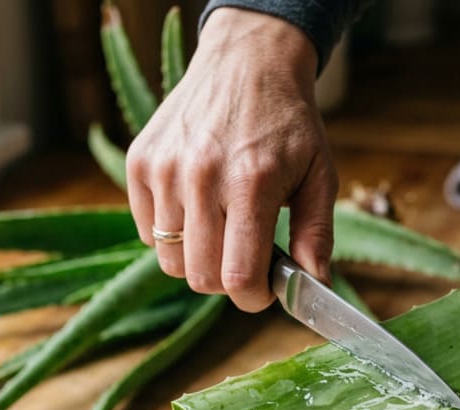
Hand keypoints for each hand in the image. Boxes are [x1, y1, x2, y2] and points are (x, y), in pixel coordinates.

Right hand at [125, 8, 337, 310]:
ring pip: (170, 262)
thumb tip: (316, 288)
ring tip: (222, 229)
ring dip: (198, 260)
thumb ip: (316, 235)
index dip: (253, 298)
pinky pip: (148, 232)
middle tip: (247, 257)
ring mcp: (164, 169)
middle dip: (228, 281)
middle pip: (201, 278)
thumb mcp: (319, 175)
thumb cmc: (288, 123)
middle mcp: (201, 177)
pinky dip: (171, 234)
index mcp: (251, 183)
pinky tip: (197, 206)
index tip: (263, 290)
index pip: (238, 277)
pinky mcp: (140, 162)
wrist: (248, 61)